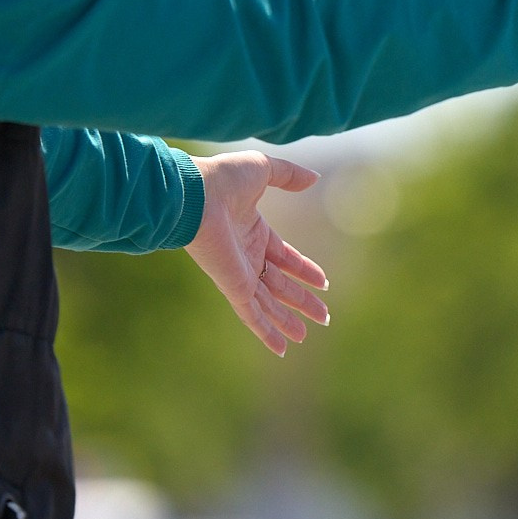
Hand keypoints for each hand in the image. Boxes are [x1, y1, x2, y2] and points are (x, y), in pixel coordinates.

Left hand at [182, 152, 330, 356]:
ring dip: (288, 319)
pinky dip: (266, 332)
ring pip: (269, 303)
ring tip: (306, 334)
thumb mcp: (263, 169)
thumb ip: (289, 175)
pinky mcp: (234, 286)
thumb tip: (314, 178)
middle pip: (279, 284)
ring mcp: (240, 273)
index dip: (303, 270)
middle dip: (301, 300)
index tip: (323, 282)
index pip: (284, 257)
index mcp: (254, 231)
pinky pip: (252, 314)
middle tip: (323, 315)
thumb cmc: (222, 178)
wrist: (194, 193)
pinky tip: (281, 349)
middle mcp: (247, 255)